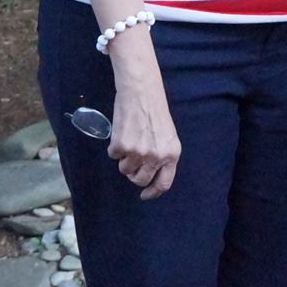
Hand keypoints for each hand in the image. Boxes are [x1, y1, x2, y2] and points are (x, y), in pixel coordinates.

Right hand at [107, 55, 179, 198]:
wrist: (141, 91)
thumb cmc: (154, 111)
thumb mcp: (167, 135)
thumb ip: (162, 155)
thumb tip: (151, 175)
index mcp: (172, 154)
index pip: (164, 183)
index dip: (152, 192)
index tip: (145, 195)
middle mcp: (156, 156)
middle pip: (140, 180)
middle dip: (134, 175)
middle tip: (132, 162)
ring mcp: (138, 153)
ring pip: (125, 169)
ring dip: (124, 159)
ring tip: (129, 139)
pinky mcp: (122, 146)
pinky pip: (114, 155)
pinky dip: (115, 147)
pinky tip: (122, 131)